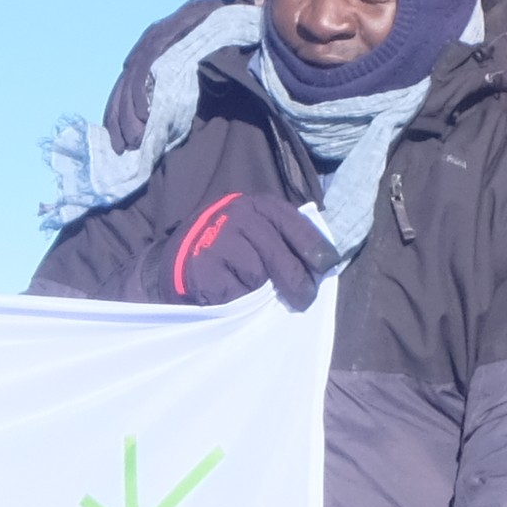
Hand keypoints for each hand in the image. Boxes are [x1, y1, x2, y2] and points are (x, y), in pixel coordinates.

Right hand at [168, 193, 336, 308]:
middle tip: (304, 300)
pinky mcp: (203, 267)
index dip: (315, 248)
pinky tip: (229, 295)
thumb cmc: (230, 246)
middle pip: (281, 257)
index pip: (295, 226)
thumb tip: (321, 267)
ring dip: (261, 292)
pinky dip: (238, 301)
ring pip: (259, 278)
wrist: (179, 256)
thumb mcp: (257, 230)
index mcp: (259, 205)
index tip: (327, 266)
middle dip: (297, 283)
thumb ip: (284, 240)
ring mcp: (219, 240)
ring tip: (248, 290)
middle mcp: (239, 216)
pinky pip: (236, 294)